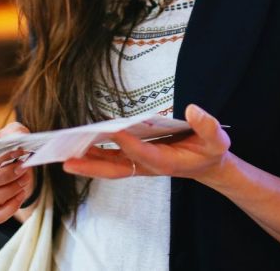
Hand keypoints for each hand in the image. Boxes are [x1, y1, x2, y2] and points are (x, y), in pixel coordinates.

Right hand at [0, 122, 34, 223]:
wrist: (19, 163)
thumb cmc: (12, 145)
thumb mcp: (15, 133)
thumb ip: (17, 132)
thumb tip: (20, 138)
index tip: (17, 153)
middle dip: (3, 176)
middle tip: (23, 168)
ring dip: (8, 191)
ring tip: (24, 179)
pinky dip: (11, 206)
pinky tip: (21, 193)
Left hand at [62, 105, 230, 184]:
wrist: (207, 165)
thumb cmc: (210, 151)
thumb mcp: (217, 139)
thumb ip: (207, 125)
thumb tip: (192, 109)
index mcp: (167, 162)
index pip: (144, 153)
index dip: (129, 143)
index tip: (114, 130)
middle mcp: (148, 166)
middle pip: (116, 169)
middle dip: (92, 166)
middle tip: (67, 161)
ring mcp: (139, 165)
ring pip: (108, 165)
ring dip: (86, 160)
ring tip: (62, 152)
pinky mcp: (135, 159)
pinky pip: (110, 158)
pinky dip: (93, 153)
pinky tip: (77, 143)